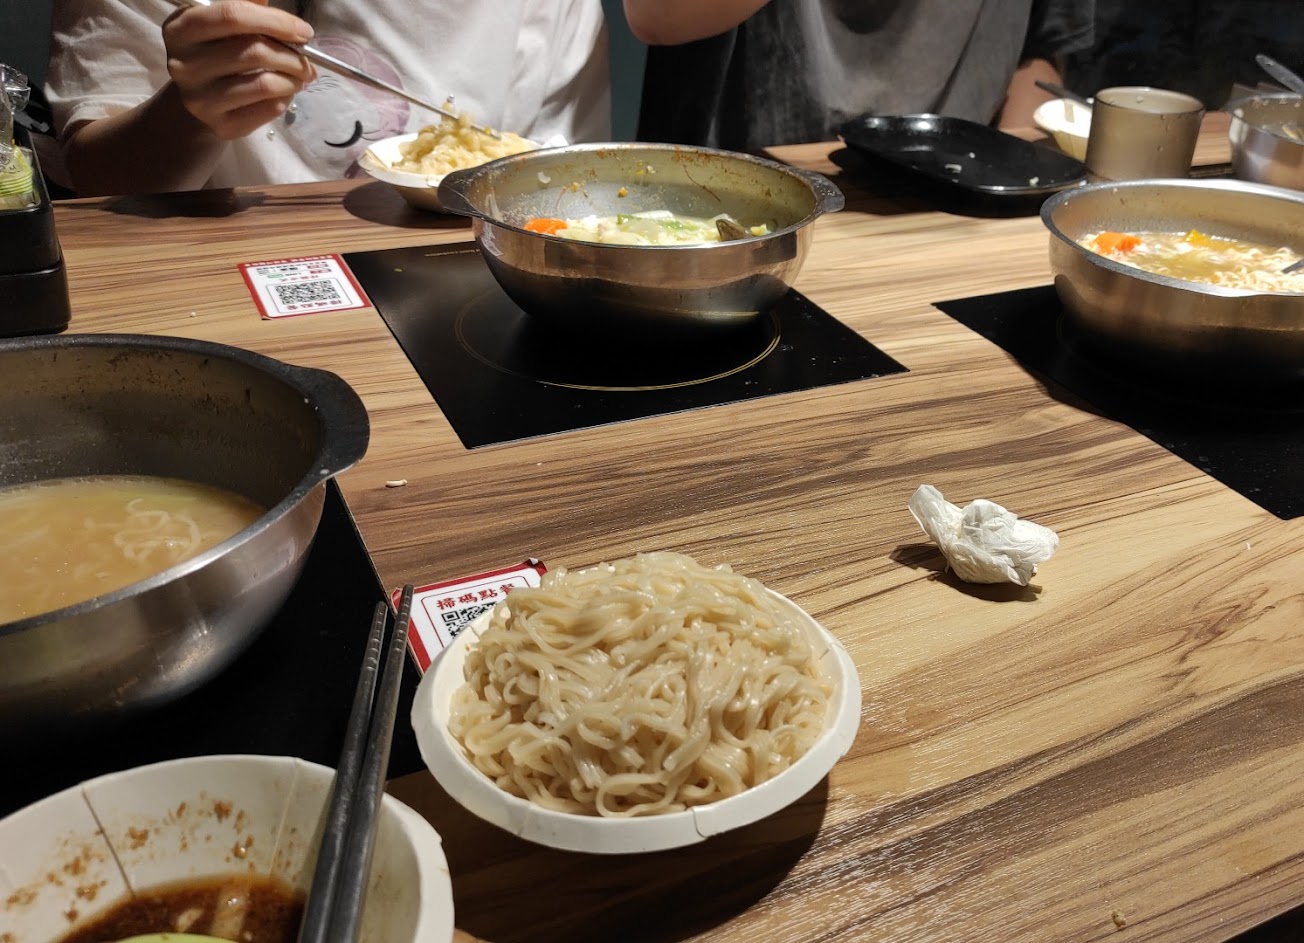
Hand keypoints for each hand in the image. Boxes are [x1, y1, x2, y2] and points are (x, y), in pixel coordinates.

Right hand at [162, 0, 316, 138]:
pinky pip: (267, 110)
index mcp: (182, 28)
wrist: (202, 97)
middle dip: (292, 56)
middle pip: (254, 52)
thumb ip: (247, 8)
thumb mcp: (224, 24)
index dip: (276, 21)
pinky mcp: (220, 125)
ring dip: (293, 80)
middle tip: (308, 62)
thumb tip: (270, 1)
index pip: (234, 16)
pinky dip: (285, 99)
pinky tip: (285, 93)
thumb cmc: (219, 51)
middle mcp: (183, 63)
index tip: (304, 31)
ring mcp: (200, 98)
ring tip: (300, 77)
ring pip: (264, 84)